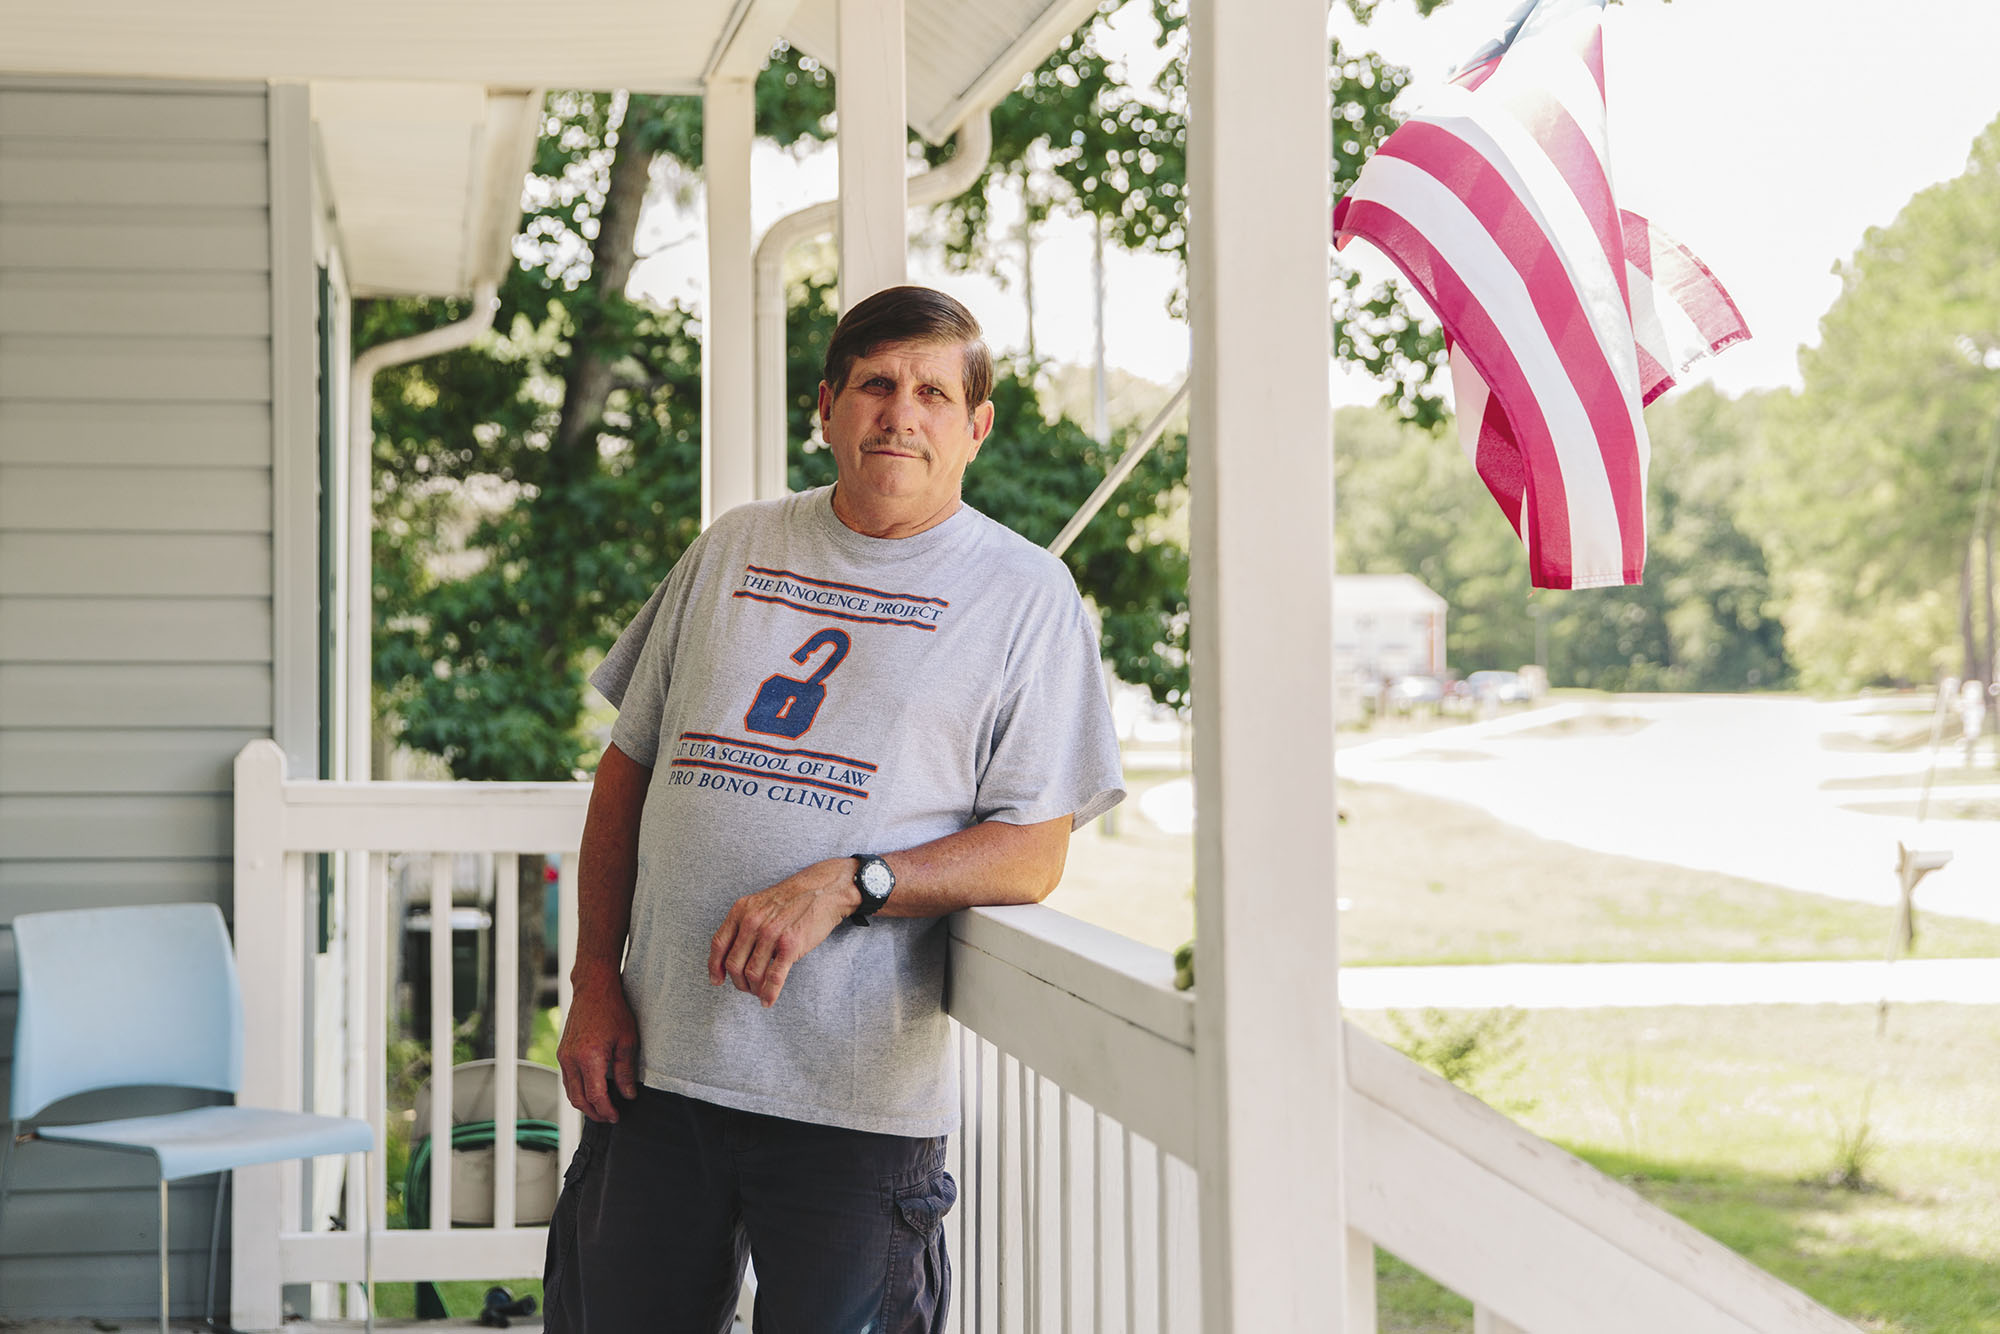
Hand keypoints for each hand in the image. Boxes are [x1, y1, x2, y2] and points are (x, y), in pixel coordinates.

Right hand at [557, 968, 639, 1121]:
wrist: (593, 990)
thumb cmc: (613, 1011)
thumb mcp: (627, 1041)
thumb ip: (626, 1071)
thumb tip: (628, 1096)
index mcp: (589, 1057)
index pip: (595, 1096)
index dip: (606, 1111)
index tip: (616, 1117)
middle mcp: (571, 1059)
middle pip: (578, 1099)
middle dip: (594, 1113)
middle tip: (609, 1118)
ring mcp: (563, 1056)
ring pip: (570, 1092)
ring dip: (584, 1105)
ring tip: (602, 1109)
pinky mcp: (562, 1052)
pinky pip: (567, 1080)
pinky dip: (578, 1091)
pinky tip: (592, 1092)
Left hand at [708, 858, 861, 1006]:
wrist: (824, 890)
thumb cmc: (793, 899)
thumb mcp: (760, 903)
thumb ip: (744, 924)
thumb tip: (732, 954)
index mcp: (741, 911)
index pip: (719, 944)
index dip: (714, 967)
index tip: (717, 980)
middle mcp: (752, 922)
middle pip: (734, 963)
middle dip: (738, 982)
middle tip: (745, 988)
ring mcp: (771, 934)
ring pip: (752, 973)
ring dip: (753, 989)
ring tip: (758, 993)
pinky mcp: (790, 945)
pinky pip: (774, 977)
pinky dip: (769, 993)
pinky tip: (768, 1000)